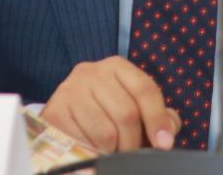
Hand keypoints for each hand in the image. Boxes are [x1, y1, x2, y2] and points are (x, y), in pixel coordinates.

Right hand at [41, 56, 180, 152]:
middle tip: (130, 155)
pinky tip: (92, 150)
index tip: (164, 145)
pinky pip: (83, 143)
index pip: (145, 89)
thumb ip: (158, 115)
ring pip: (106, 133)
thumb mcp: (132, 105)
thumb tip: (168, 131)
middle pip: (127, 114)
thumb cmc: (106, 111)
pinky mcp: (54, 111)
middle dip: (133, 143)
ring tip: (111, 152)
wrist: (65, 114)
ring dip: (113, 152)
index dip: (157, 120)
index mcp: (117, 66)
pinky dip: (92, 154)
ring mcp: (70, 90)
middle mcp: (92, 72)